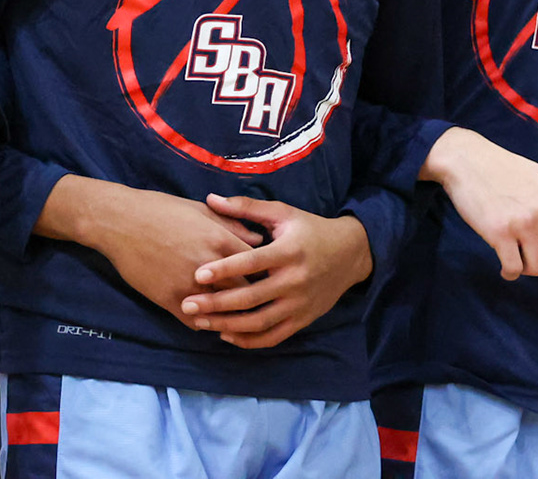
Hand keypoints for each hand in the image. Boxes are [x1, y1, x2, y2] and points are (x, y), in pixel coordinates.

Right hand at [37, 177, 260, 322]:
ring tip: (242, 323)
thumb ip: (231, 224)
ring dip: (232, 318)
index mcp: (220, 240)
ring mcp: (188, 285)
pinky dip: (205, 325)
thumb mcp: (200, 210)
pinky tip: (210, 325)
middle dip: (254, 299)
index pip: (257, 265)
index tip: (273, 280)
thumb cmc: (161, 210)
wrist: (120, 222)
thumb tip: (258, 238)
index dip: (267, 274)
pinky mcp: (169, 300)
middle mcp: (209, 266)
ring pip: (221, 312)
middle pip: (244, 292)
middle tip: (263, 306)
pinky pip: (195, 321)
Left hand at [178, 195, 373, 348]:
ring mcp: (300, 304)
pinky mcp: (303, 320)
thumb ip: (247, 207)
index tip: (198, 274)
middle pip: (251, 297)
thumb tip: (212, 198)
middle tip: (187, 304)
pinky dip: (248, 340)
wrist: (350, 254)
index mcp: (289, 251)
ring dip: (227, 325)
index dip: (224, 269)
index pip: (252, 262)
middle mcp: (295, 280)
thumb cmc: (309, 229)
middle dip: (216, 303)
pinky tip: (226, 334)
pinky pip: (273, 337)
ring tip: (200, 322)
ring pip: (259, 322)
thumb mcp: (282, 213)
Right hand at [420, 127, 537, 278]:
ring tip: (513, 260)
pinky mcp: (500, 233)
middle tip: (521, 253)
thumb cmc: (499, 167)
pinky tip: (503, 268)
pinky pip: (514, 268)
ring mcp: (524, 223)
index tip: (536, 246)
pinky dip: (509, 273)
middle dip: (537, 259)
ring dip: (525, 269)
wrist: (466, 159)